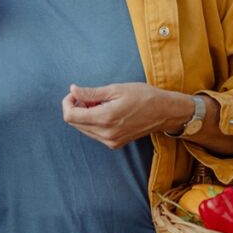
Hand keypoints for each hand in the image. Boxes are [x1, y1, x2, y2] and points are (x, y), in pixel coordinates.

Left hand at [62, 82, 190, 148]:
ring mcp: (110, 141)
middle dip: (76, 107)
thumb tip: (72, 90)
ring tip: (100, 103)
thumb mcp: (116, 89)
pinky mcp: (115, 144)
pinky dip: (93, 121)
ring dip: (84, 115)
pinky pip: (94, 133)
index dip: (67, 103)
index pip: (70, 116)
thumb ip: (91, 92)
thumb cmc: (143, 96)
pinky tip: (105, 111)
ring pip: (83, 128)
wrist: (165, 112)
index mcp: (105, 118)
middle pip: (74, 123)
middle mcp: (106, 134)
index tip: (75, 93)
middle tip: (89, 95)